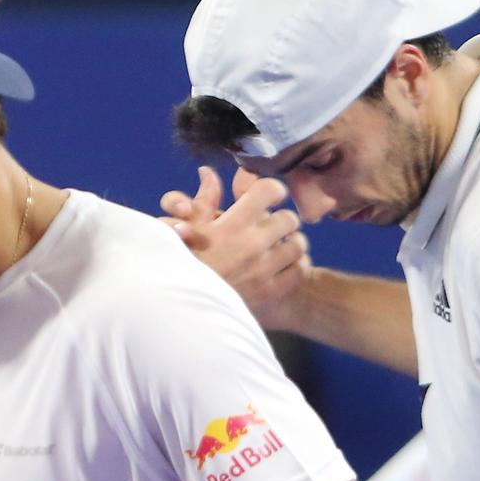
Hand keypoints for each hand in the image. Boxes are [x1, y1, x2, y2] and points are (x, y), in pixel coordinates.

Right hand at [160, 168, 310, 328]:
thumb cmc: (181, 263)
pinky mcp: (268, 292)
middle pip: (289, 218)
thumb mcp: (186, 228)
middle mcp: (251, 245)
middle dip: (282, 218)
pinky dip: (296, 265)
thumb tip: (207, 172)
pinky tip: (284, 265)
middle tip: (273, 225)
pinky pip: (300, 270)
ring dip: (292, 242)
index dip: (271, 190)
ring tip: (281, 245)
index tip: (268, 196)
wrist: (179, 309)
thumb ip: (203, 199)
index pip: (269, 190)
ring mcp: (262, 270)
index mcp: (232, 224)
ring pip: (299, 244)